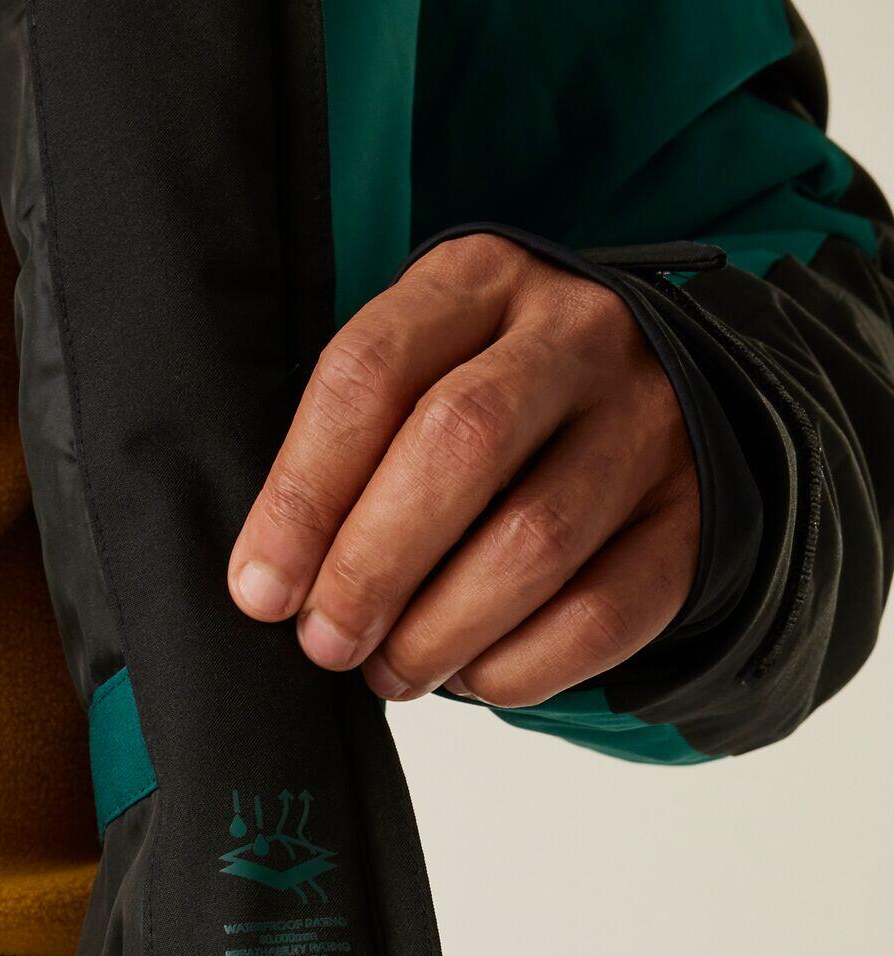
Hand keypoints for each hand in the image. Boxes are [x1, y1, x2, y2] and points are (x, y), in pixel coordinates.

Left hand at [228, 233, 699, 704]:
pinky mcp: (694, 515)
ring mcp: (650, 419)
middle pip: (459, 446)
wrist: (662, 401)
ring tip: (389, 669)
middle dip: (371, 567)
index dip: (303, 496)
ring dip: (438, 632)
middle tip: (326, 641)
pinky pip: (601, 612)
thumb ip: (343, 458)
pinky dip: (517, 666)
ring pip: (532, 541)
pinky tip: (470, 673)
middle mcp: (577, 333)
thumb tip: (271, 587)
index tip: (261, 591)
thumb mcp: (413, 382)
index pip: (370, 373)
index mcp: (477, 282)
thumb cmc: (489, 408)